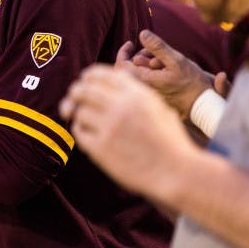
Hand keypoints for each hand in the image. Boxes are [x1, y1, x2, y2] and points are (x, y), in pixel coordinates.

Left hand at [61, 64, 196, 201]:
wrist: (177, 173)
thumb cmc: (170, 143)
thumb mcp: (159, 108)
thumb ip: (137, 93)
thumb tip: (116, 78)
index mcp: (136, 94)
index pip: (99, 74)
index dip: (87, 77)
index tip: (83, 83)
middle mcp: (121, 106)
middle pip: (81, 90)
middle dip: (74, 94)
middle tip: (72, 101)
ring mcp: (110, 127)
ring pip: (78, 111)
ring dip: (77, 114)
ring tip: (84, 121)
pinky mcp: (101, 147)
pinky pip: (79, 132)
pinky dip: (81, 131)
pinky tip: (89, 136)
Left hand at [115, 30, 220, 115]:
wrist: (202, 107)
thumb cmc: (191, 84)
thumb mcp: (176, 61)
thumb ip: (158, 47)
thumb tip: (142, 34)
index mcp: (143, 80)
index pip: (121, 65)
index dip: (123, 51)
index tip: (131, 43)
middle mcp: (142, 89)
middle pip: (130, 68)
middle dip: (139, 55)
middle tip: (154, 52)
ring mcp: (147, 94)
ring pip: (138, 74)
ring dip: (147, 63)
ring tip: (163, 61)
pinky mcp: (153, 97)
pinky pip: (145, 81)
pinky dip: (151, 72)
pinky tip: (163, 70)